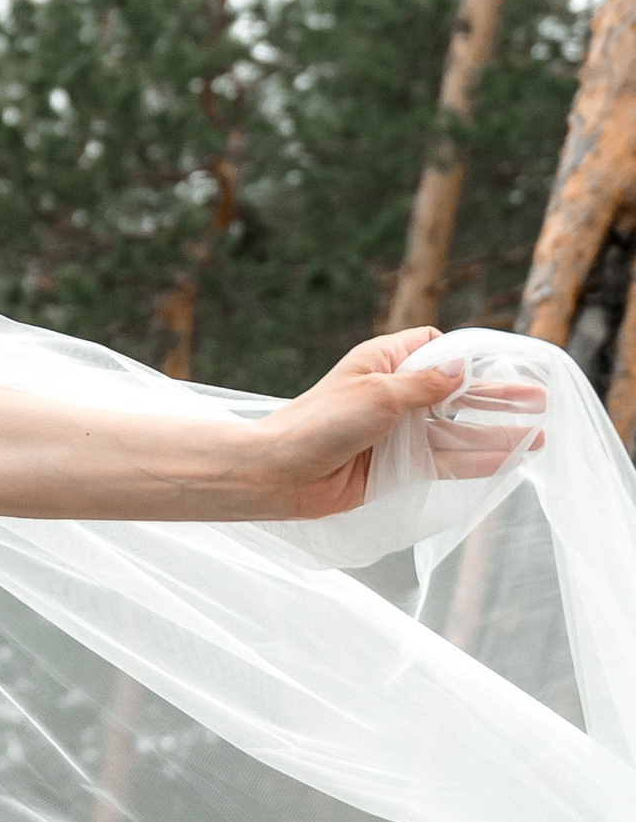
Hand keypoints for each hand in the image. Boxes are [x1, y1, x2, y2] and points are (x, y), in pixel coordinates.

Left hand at [261, 327, 543, 524]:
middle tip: (541, 400)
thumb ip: (425, 385)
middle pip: (456, 392)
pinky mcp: (397, 466)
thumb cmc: (320, 423)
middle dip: (497, 397)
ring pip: (456, 430)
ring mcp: (397, 432)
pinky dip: (476, 460)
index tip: (500, 363)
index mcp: (383, 361)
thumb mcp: (378, 394)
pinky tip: (509, 460)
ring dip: (496, 433)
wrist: (280, 473)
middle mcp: (393, 394)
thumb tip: (461, 368)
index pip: (433, 348)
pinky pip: (445, 460)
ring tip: (539, 437)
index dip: (464, 355)